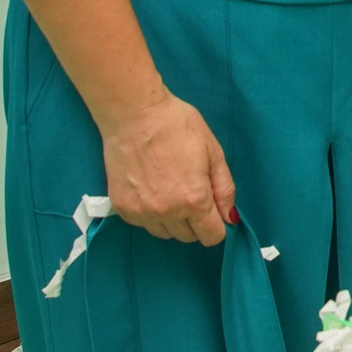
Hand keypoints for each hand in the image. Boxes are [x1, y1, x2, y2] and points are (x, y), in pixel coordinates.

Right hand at [100, 93, 234, 245]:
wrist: (134, 114)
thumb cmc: (177, 126)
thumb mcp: (213, 152)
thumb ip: (225, 189)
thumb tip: (230, 217)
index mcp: (194, 200)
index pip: (211, 237)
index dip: (217, 226)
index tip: (214, 211)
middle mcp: (167, 212)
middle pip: (188, 237)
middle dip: (195, 221)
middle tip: (191, 192)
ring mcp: (141, 212)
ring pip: (165, 233)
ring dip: (172, 220)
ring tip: (170, 189)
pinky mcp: (122, 208)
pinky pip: (143, 224)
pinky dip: (150, 214)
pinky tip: (152, 189)